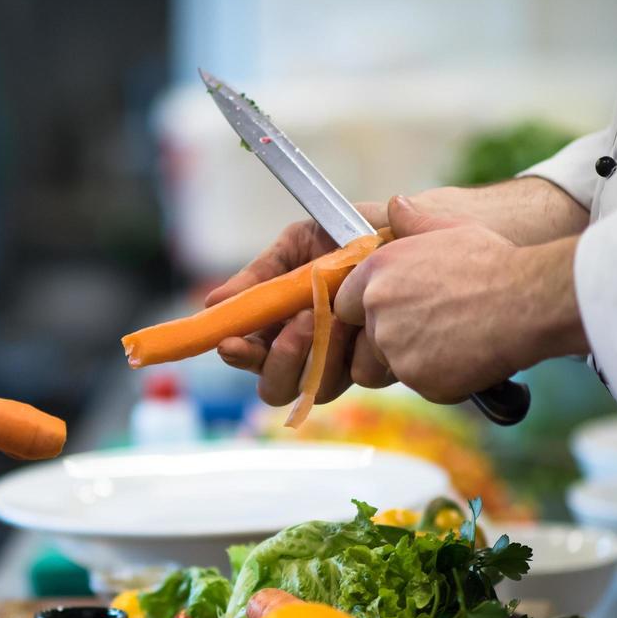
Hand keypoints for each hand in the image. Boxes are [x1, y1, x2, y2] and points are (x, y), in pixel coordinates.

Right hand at [210, 204, 394, 405]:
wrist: (404, 229)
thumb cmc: (345, 234)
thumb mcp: (297, 244)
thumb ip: (260, 275)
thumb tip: (212, 302)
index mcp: (279, 326)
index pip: (251, 356)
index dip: (240, 355)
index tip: (230, 342)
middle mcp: (308, 352)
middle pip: (277, 388)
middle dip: (282, 361)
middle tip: (299, 323)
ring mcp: (343, 362)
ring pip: (317, 388)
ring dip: (319, 352)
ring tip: (332, 312)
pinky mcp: (380, 365)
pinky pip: (360, 375)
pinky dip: (358, 347)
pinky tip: (365, 317)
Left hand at [333, 195, 586, 403]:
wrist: (529, 300)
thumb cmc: (493, 261)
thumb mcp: (450, 228)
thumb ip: (414, 221)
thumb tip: (395, 205)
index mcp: (377, 272)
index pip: (344, 304)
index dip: (367, 310)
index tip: (395, 309)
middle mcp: (378, 311)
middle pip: (370, 337)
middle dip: (396, 336)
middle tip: (437, 323)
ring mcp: (396, 349)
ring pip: (395, 363)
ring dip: (419, 357)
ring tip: (456, 336)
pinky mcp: (419, 380)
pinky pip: (423, 384)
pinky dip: (443, 377)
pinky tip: (469, 355)